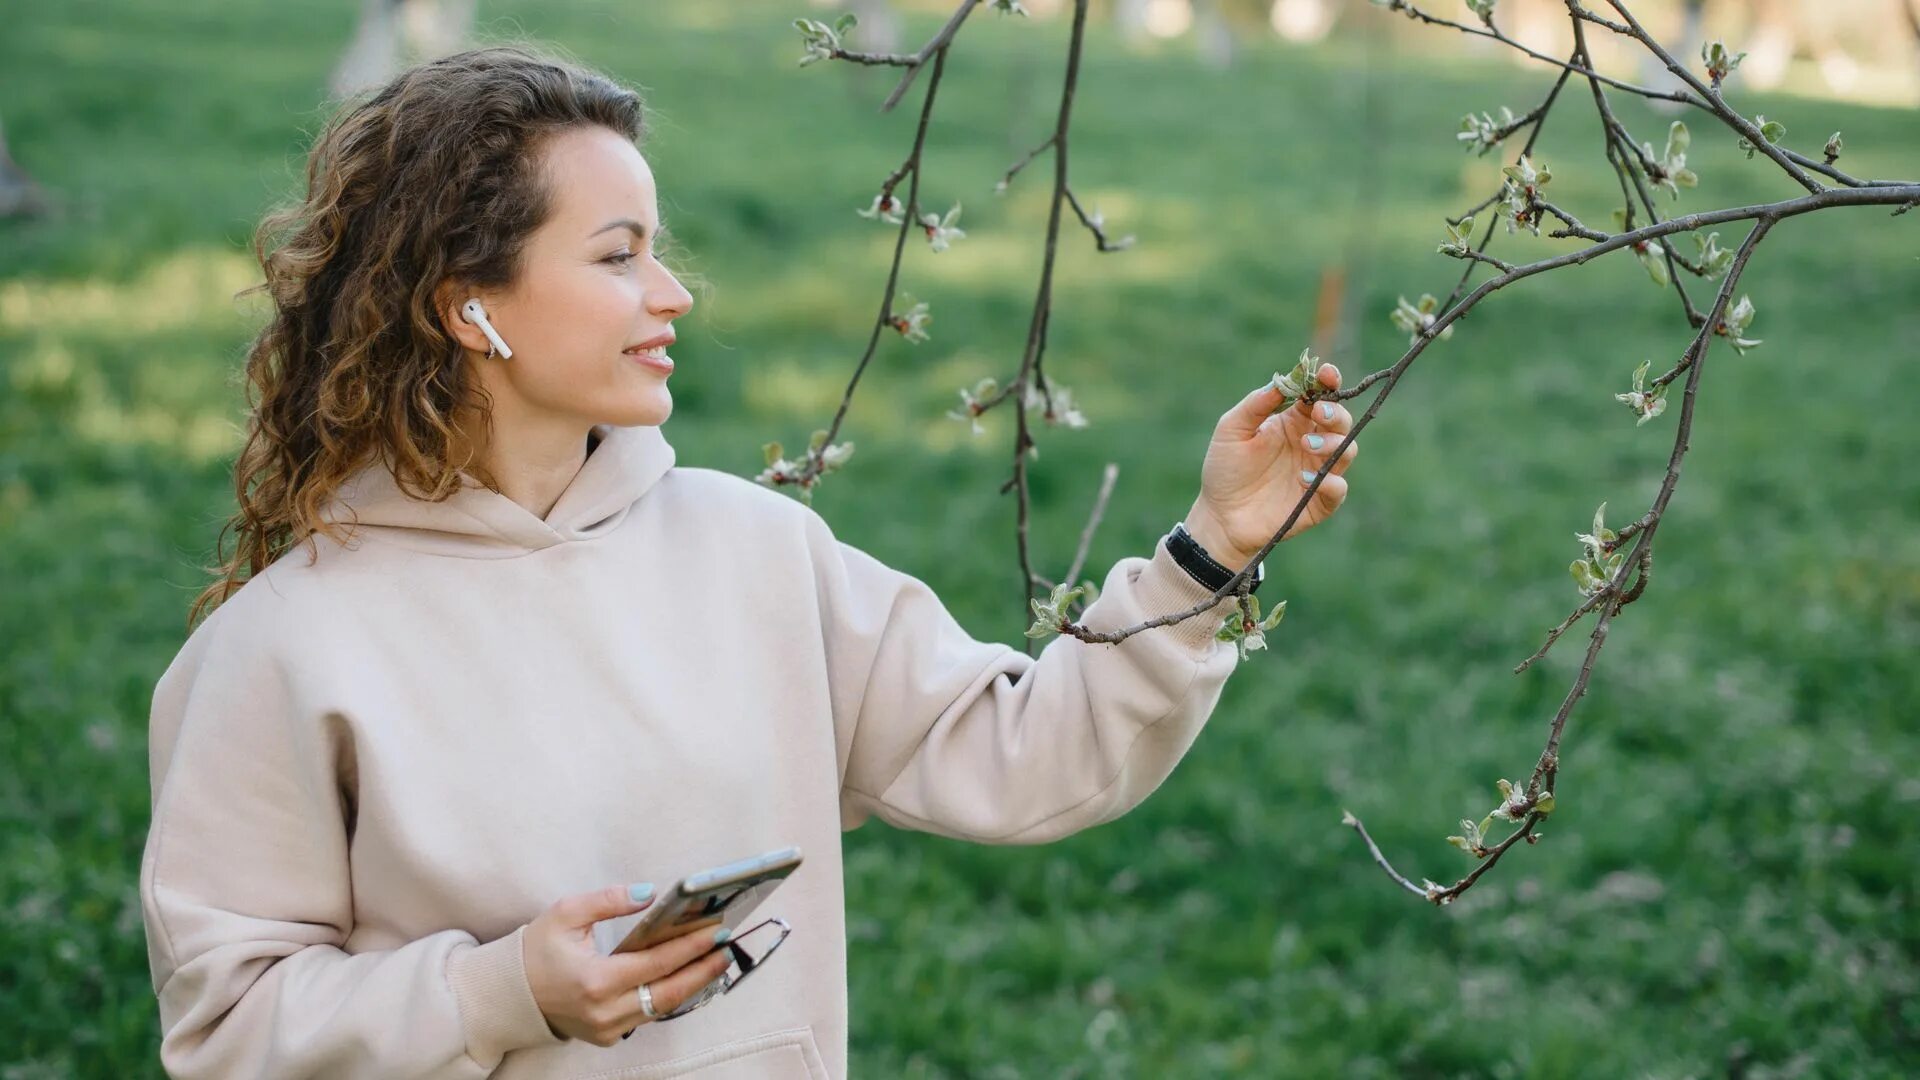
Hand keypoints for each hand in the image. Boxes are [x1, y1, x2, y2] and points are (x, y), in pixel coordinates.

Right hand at [523, 883, 734, 1046]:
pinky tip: (685, 977)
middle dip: (703, 970)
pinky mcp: (607, 1036)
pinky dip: (668, 996)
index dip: (690, 947)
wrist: (509, 995)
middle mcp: (604, 1011)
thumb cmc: (536, 951)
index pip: (656, 963)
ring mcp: (607, 1029)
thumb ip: (608, 900)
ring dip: (691, 984)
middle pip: (668, 992)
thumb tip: (648, 894)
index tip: (716, 931)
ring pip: (661, 1008)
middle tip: (727, 949)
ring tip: (715, 961)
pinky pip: (647, 1015)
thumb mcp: (566, 914)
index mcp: (594, 980)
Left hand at [1185, 363, 1356, 568]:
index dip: (1329, 382)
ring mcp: (1317, 472)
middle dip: (1336, 413)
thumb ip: (1255, 404)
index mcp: (1292, 422)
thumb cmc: (1224, 470)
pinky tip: (1303, 478)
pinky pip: (1338, 489)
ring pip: (1347, 451)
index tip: (1328, 374)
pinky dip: (1330, 482)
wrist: (1219, 516)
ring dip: (1334, 443)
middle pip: (1340, 421)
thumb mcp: (1231, 430)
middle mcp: (1310, 444)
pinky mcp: (1318, 502)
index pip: (1320, 396)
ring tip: (1307, 444)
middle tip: (1318, 413)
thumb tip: (1282, 380)